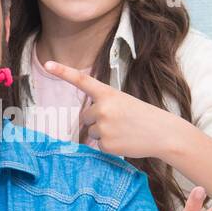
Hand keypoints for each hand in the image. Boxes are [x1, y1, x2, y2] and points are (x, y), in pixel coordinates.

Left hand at [42, 59, 181, 157]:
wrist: (163, 133)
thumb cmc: (143, 117)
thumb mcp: (124, 102)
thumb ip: (103, 107)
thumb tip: (86, 124)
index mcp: (108, 93)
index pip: (82, 80)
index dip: (63, 72)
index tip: (48, 64)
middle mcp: (102, 108)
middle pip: (86, 116)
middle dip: (97, 120)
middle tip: (120, 121)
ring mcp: (103, 127)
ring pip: (91, 132)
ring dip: (104, 133)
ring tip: (124, 131)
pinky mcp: (106, 144)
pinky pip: (99, 145)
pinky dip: (110, 145)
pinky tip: (124, 141)